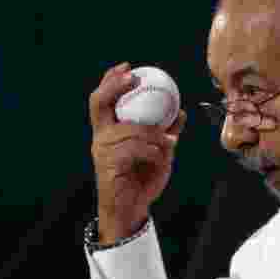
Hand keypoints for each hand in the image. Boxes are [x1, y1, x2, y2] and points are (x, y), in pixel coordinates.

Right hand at [89, 62, 185, 241]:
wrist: (132, 210)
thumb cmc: (142, 181)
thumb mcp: (159, 154)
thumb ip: (165, 134)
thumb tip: (181, 113)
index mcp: (109, 132)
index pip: (102, 100)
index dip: (111, 81)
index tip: (127, 68)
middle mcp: (101, 139)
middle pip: (98, 103)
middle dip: (114, 86)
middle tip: (133, 78)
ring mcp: (103, 152)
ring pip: (129, 130)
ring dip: (153, 135)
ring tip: (168, 143)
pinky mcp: (108, 166)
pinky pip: (134, 149)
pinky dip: (152, 151)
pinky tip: (161, 156)